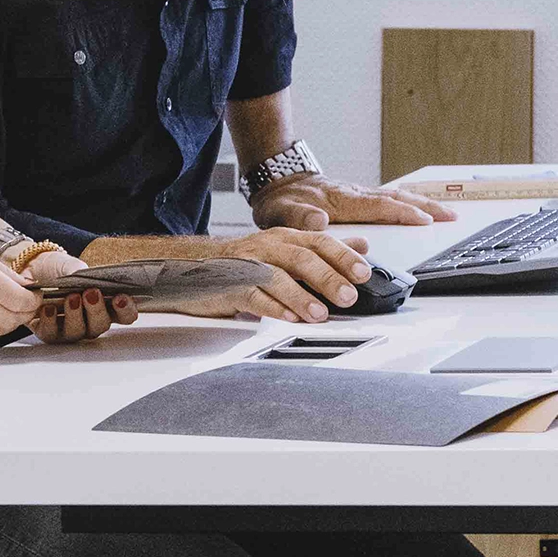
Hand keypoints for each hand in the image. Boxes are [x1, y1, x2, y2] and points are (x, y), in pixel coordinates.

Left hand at [21, 249, 139, 343]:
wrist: (31, 269)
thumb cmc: (58, 269)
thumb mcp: (70, 264)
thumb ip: (79, 271)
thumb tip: (81, 276)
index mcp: (104, 305)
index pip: (123, 314)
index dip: (126, 309)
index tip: (121, 297)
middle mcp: (89, 322)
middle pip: (101, 325)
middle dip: (97, 310)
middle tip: (92, 293)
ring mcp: (69, 330)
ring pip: (78, 332)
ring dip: (75, 316)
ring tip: (70, 298)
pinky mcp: (48, 333)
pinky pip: (51, 334)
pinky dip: (50, 321)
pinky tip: (48, 308)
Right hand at [202, 227, 374, 321]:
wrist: (194, 266)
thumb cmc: (247, 263)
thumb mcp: (288, 250)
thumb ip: (323, 250)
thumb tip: (361, 246)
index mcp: (285, 238)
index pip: (319, 241)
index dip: (342, 256)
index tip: (363, 273)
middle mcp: (267, 247)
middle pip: (300, 257)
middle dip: (327, 277)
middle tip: (348, 296)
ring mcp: (247, 265)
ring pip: (276, 277)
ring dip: (300, 296)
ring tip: (319, 314)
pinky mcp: (229, 286)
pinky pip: (251, 295)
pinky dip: (271, 307)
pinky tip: (286, 318)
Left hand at [249, 173, 457, 230]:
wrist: (275, 180)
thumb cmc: (279, 200)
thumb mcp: (281, 211)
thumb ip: (298, 216)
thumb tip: (319, 220)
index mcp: (340, 200)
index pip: (377, 206)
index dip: (402, 214)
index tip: (426, 221)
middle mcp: (353, 194)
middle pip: (395, 199)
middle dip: (424, 207)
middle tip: (451, 217)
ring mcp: (357, 193)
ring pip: (394, 197)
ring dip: (421, 204)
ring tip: (446, 212)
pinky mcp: (356, 196)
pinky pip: (387, 198)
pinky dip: (407, 202)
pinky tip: (418, 206)